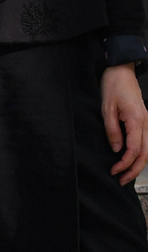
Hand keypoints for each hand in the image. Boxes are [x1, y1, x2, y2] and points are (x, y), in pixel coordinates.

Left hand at [102, 63, 147, 183]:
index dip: (125, 163)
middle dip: (134, 170)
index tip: (114, 170)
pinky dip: (140, 154)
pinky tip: (132, 160)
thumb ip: (112, 130)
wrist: (121, 70)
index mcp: (136, 120)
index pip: (134, 149)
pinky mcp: (144, 121)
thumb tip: (116, 149)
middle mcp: (146, 123)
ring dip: (138, 164)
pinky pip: (145, 142)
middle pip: (145, 154)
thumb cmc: (113, 85)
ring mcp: (147, 122)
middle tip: (121, 180)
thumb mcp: (107, 109)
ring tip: (126, 175)